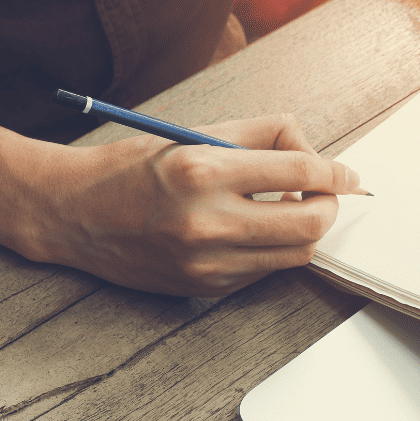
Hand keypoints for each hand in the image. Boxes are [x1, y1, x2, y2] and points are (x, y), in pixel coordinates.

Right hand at [18, 113, 362, 297]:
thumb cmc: (132, 167)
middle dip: (329, 206)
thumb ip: (259, 135)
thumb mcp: (193, 133)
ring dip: (305, 230)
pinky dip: (272, 248)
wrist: (73, 215)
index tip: (347, 174)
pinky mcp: (203, 287)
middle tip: (324, 193)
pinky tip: (253, 228)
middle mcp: (206, 222)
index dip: (336, 172)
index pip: (300, 173)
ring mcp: (204, 262)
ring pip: (294, 254)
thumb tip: (312, 150)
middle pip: (310, 225)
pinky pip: (263, 270)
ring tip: (286, 207)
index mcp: (202, 172)